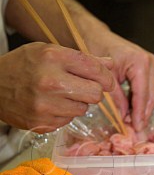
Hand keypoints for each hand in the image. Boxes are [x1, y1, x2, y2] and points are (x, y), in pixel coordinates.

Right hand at [0, 42, 114, 132]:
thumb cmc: (22, 66)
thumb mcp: (48, 51)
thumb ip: (81, 58)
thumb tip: (110, 64)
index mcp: (53, 57)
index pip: (94, 68)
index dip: (106, 76)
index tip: (108, 81)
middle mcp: (50, 81)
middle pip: (95, 93)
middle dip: (93, 91)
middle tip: (83, 88)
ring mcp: (46, 105)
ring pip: (83, 109)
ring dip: (77, 103)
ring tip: (60, 94)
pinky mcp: (42, 123)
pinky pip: (68, 120)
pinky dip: (64, 113)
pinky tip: (50, 104)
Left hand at [86, 27, 153, 131]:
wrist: (96, 36)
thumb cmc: (97, 49)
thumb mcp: (104, 77)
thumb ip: (116, 97)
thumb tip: (124, 116)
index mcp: (140, 62)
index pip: (142, 94)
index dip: (139, 113)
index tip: (136, 127)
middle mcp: (149, 62)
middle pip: (150, 96)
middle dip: (143, 114)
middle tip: (136, 129)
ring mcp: (150, 65)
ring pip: (150, 94)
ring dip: (142, 110)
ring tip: (134, 123)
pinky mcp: (147, 69)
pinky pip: (146, 89)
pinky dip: (140, 102)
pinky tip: (133, 113)